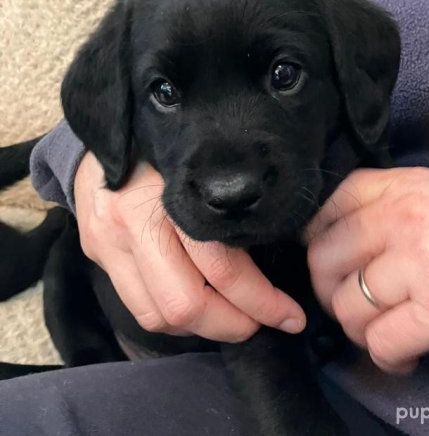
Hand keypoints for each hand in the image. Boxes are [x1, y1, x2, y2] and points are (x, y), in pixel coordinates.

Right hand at [74, 153, 305, 340]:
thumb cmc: (169, 155)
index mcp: (173, 193)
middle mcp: (135, 221)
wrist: (104, 140)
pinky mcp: (98, 255)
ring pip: (161, 316)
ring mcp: (110, 242)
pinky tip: (195, 309)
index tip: (290, 316)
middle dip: (235, 324)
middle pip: (188, 303)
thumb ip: (231, 211)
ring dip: (204, 328)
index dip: (263, 302)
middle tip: (262, 322)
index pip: (223, 266)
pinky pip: (139, 310)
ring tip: (230, 317)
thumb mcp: (206, 172)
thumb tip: (275, 253)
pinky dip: (174, 321)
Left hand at [307, 167, 428, 373]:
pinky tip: (401, 355)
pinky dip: (386, 357)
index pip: (335, 202)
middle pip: (325, 257)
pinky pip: (381, 341)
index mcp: (404, 189)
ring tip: (380, 330)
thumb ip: (391, 206)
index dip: (315, 231)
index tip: (323, 255)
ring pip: (348, 305)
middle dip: (327, 287)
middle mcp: (404, 220)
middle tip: (347, 301)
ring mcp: (419, 264)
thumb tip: (342, 232)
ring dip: (357, 327)